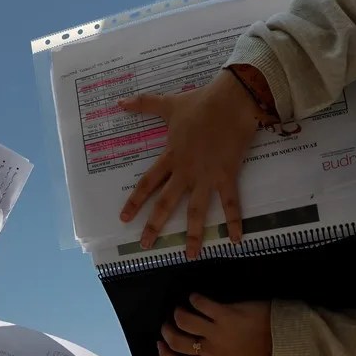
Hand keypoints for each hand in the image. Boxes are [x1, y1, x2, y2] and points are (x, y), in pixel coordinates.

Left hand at [118, 69, 260, 257]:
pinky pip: (230, 203)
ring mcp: (206, 176)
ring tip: (190, 255)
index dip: (135, 202)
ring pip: (197, 210)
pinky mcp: (227, 176)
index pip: (147, 184)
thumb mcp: (169, 104)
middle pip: (166, 203)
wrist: (232, 100)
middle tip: (145, 244)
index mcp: (171, 157)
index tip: (124, 218)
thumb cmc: (201, 103)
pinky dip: (234, 221)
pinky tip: (235, 240)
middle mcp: (185, 171)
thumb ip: (144, 104)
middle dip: (154, 225)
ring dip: (194, 234)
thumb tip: (120, 101)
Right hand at [159, 295, 271, 355]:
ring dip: (178, 313)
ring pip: (184, 322)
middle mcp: (214, 353)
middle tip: (168, 323)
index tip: (160, 345)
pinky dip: (193, 299)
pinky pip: (199, 304)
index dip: (165, 355)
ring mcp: (218, 334)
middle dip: (167, 332)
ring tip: (182, 308)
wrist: (280, 335)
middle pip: (178, 344)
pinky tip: (196, 297)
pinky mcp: (225, 315)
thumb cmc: (255, 348)